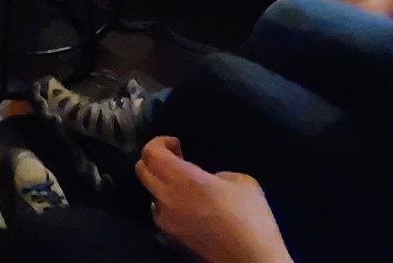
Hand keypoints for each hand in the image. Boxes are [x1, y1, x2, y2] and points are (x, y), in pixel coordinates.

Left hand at [136, 137, 291, 262]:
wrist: (251, 259)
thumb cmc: (250, 217)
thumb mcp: (241, 181)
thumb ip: (215, 174)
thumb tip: (207, 180)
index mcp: (183, 179)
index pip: (151, 153)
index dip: (159, 142)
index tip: (177, 143)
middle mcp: (167, 198)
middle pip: (142, 170)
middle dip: (154, 159)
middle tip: (177, 158)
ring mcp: (167, 219)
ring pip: (149, 192)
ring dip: (160, 182)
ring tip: (183, 184)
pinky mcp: (172, 236)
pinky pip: (160, 211)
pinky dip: (167, 203)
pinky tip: (189, 206)